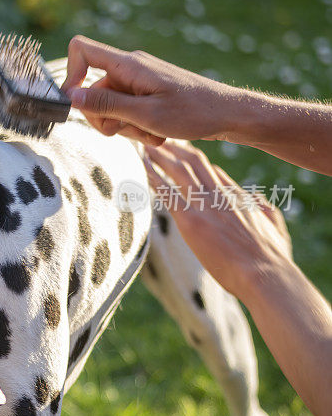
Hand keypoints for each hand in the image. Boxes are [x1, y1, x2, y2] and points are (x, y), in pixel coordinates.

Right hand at [63, 36, 241, 145]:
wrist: (229, 114)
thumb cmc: (194, 113)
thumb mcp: (146, 114)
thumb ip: (106, 104)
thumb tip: (71, 96)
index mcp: (128, 65)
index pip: (82, 49)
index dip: (70, 74)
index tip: (75, 104)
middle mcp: (130, 68)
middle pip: (93, 90)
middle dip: (105, 118)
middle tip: (130, 131)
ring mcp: (139, 80)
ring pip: (111, 106)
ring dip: (125, 126)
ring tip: (151, 134)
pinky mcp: (147, 92)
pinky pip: (127, 110)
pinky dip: (137, 125)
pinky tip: (157, 134)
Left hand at [144, 140, 293, 303]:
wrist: (265, 273)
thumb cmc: (273, 258)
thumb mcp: (275, 226)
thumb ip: (265, 209)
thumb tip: (258, 201)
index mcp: (239, 196)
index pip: (215, 172)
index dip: (197, 163)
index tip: (184, 156)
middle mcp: (221, 194)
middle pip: (196, 163)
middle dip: (177, 149)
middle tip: (161, 141)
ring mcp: (205, 205)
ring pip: (179, 170)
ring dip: (160, 157)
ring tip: (146, 147)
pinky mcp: (190, 219)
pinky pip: (166, 192)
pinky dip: (152, 177)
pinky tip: (141, 168)